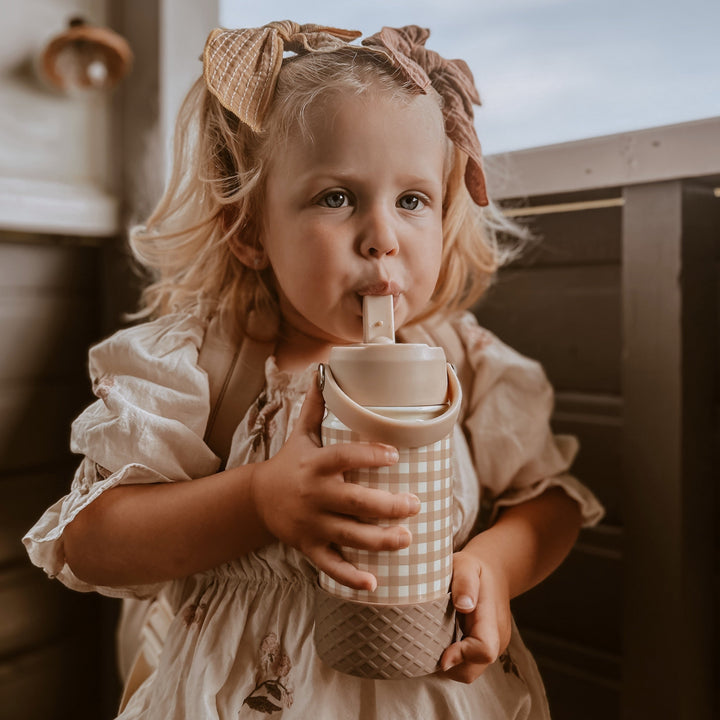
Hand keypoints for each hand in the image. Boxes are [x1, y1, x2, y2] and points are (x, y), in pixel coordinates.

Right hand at [251, 375, 420, 589]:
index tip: (395, 455)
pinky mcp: (309, 547)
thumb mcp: (302, 433)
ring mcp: (312, 524)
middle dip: (387, 506)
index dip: (369, 456)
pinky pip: (330, 565)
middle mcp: (315, 495)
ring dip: (380, 541)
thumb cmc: (290, 462)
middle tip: (415, 505)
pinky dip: (350, 577)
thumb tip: (327, 368)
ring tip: (408, 539)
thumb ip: (317, 405)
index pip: (344, 457)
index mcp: (316, 465)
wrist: (258, 499)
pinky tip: (374, 584)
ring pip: (349, 536)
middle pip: (354, 503)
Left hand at [439, 547, 512, 682]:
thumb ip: (464, 583)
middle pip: (472, 670)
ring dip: (450, 663)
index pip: (484, 650)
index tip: (440, 652)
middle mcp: (497, 637)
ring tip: (433, 640)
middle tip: (427, 645)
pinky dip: (454, 658)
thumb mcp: (466, 564)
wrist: (494, 569)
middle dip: (448, 665)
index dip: (461, 656)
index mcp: (491, 618)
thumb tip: (463, 605)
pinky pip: (469, 663)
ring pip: (469, 671)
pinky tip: (441, 639)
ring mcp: (494, 645)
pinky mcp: (487, 646)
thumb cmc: (474, 567)